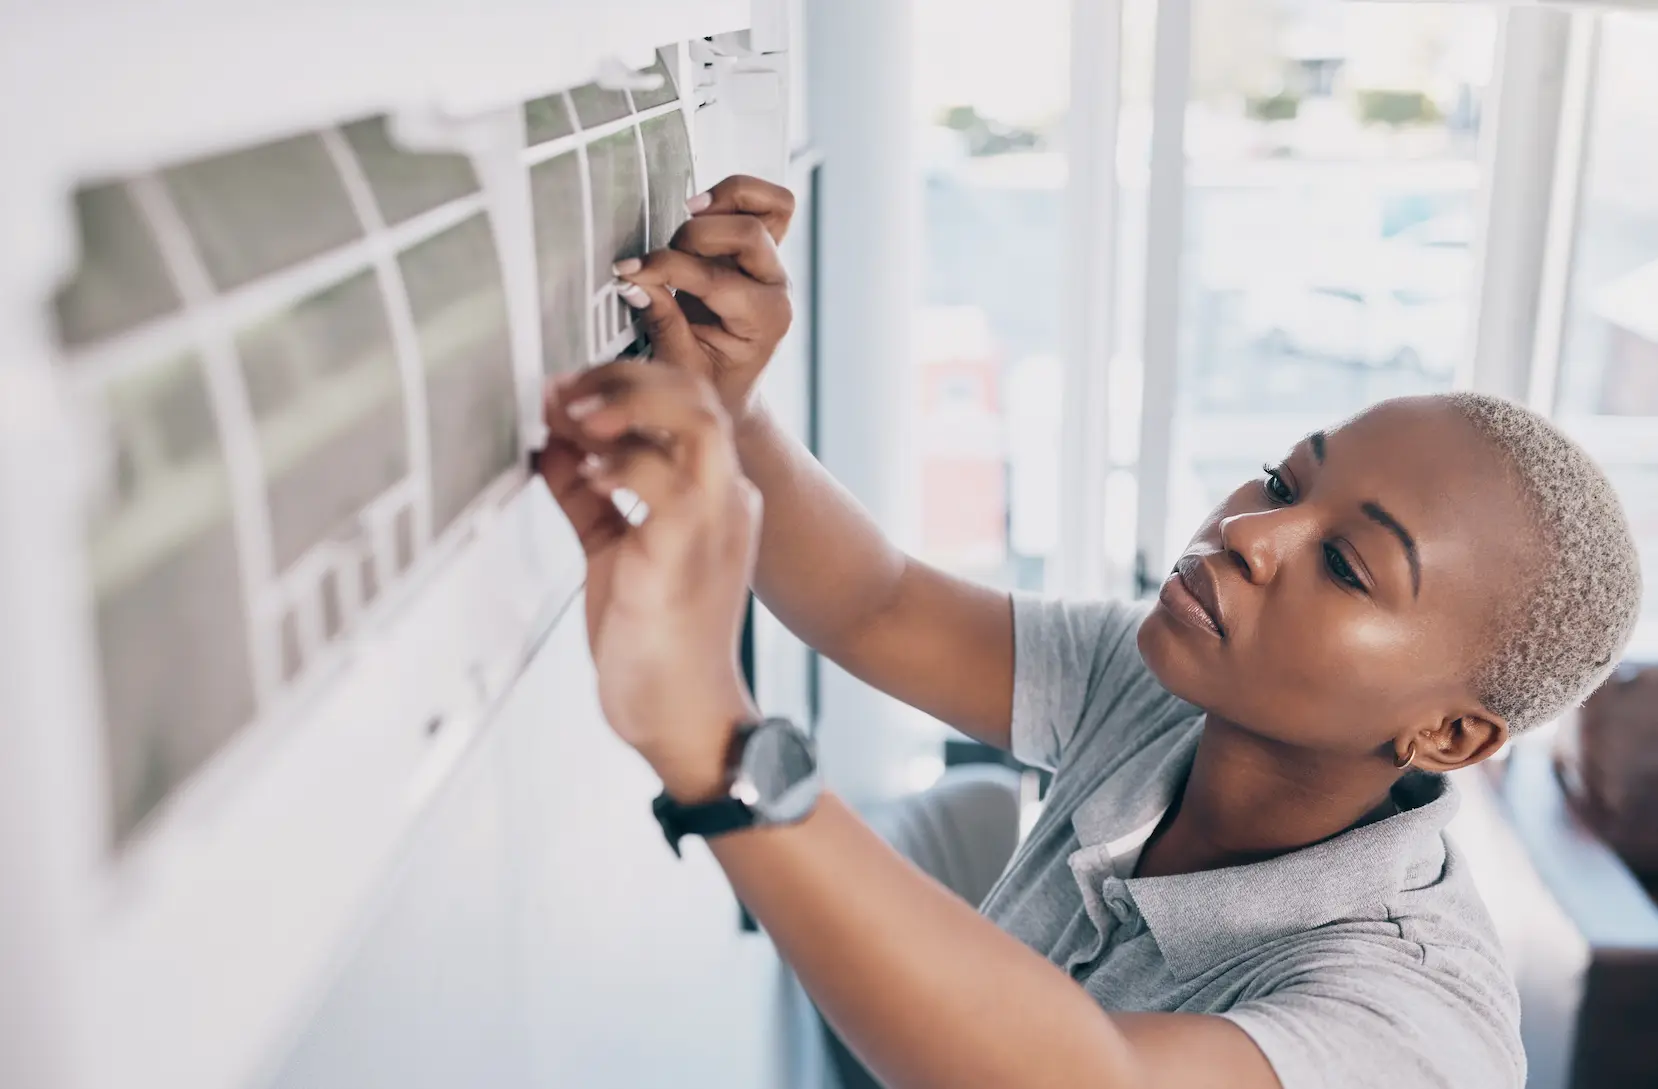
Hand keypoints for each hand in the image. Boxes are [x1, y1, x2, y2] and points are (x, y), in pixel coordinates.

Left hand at [541, 362, 761, 800]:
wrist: (682, 717)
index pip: (687, 402)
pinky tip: (582, 471)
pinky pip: (666, 482)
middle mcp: (727, 499)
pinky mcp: (687, 553)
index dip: (625, 379)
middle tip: (563, 390)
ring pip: (694, 420)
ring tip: (570, 414)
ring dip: (625, 404)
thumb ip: (588, 496)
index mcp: (714, 494)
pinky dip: (620, 464)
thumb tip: (547, 443)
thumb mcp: (613, 551)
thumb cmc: (655, 641)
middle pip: (694, 395)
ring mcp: (715, 522)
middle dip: (622, 377)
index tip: (567, 386)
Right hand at [613, 175, 796, 419]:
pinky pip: (770, 205)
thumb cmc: (709, 382)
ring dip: (725, 201)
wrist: (732, 389)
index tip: (628, 270)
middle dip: (694, 237)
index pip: (714, 279)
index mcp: (765, 321)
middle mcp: (777, 288)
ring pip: (772, 207)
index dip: (665, 268)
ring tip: (689, 212)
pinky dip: (737, 195)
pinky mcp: (764, 249)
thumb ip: (660, 320)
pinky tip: (702, 208)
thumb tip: (632, 278)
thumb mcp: (680, 364)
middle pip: (748, 233)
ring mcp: (774, 265)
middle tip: (664, 256)